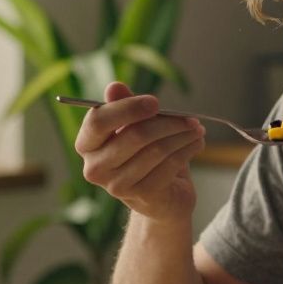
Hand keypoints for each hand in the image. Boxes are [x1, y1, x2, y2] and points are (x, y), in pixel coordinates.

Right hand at [75, 82, 205, 221]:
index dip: (128, 108)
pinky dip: (187, 150)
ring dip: (182, 135)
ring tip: (196, 128)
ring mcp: (117, 186)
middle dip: (167, 122)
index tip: (155, 102)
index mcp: (86, 144)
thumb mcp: (132, 125)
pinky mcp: (142, 196)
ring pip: (156, 150)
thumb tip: (114, 87)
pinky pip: (169, 165)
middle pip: (134, 135)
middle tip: (190, 117)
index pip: (98, 121)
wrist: (159, 195)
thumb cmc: (142, 153)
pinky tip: (196, 143)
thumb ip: (123, 105)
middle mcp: (95, 168)